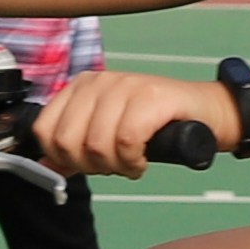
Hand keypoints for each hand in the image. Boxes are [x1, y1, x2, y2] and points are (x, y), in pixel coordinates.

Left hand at [25, 65, 235, 176]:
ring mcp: (124, 86)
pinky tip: (143, 161)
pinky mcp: (150, 97)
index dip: (64, 158)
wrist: (204, 113)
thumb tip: (48, 166)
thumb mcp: (107, 133)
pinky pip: (126, 141)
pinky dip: (133, 162)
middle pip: (68, 141)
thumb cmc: (155, 124)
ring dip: (116, 167)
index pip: (45, 130)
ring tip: (132, 162)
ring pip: (96, 145)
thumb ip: (76, 148)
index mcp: (81, 86)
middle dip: (90, 166)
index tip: (88, 164)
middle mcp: (99, 81)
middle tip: (114, 165)